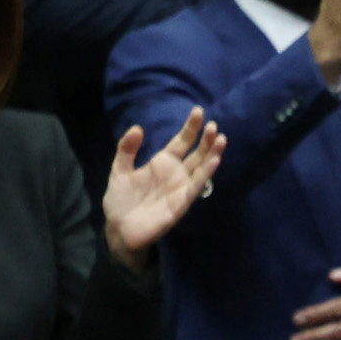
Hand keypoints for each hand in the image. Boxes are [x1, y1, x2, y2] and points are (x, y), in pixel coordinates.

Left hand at [101, 105, 224, 262]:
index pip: (181, 142)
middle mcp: (176, 173)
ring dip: (212, 153)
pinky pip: (197, 185)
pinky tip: (215, 160)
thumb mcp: (119, 169)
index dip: (190, 128)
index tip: (198, 111)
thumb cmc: (121, 200)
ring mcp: (181, 187)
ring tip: (221, 138)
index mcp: (162, 163)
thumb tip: (138, 128)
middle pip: (196, 153)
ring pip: (201, 167)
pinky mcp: (182, 202)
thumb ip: (127, 149)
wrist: (119, 228)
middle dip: (206, 139)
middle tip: (214, 124)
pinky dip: (207, 172)